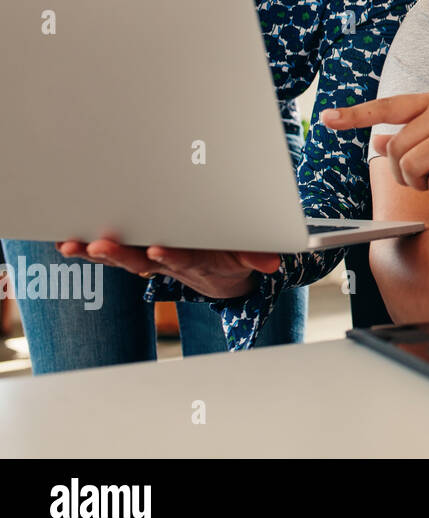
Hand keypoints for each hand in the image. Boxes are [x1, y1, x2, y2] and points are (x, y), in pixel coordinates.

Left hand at [56, 233, 280, 299]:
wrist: (218, 275)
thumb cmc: (231, 256)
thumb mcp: (249, 256)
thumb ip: (257, 256)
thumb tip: (273, 263)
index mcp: (198, 259)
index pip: (185, 259)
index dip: (172, 257)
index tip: (158, 251)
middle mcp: (168, 262)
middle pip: (142, 260)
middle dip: (121, 253)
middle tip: (100, 246)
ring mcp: (149, 259)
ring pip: (121, 257)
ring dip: (96, 252)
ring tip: (73, 244)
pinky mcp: (136, 252)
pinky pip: (109, 252)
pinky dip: (87, 249)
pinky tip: (65, 242)